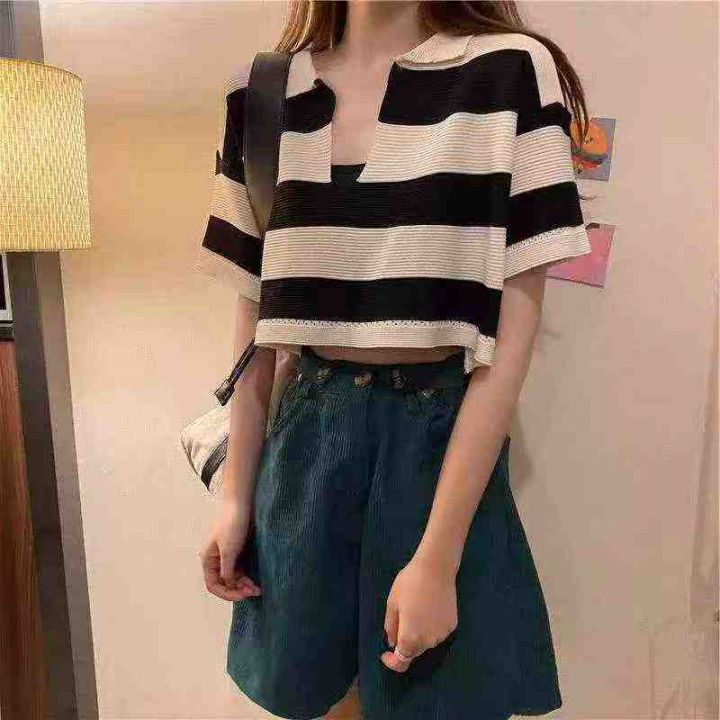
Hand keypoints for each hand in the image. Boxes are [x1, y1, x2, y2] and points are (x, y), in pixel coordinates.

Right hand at [200, 497, 260, 600]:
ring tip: (258, 587)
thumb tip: (228, 585)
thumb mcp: (228, 550)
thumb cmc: (231, 524)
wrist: (242, 501)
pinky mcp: (239, 549)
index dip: (227, 593)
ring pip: (234, 576)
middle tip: (255, 591)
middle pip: (225, 582)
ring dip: (244, 584)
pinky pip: (241, 568)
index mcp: (208, 559)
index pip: (213, 584)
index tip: (243, 595)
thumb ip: (226, 570)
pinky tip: (257, 579)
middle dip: (238, 589)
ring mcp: (228, 554)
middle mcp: (216, 559)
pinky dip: (248, 575)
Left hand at [381, 553, 457, 671]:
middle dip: (404, 644)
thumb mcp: (392, 603)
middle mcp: (429, 642)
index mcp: (411, 638)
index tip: (385, 653)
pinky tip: (428, 610)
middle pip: (414, 652)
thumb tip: (393, 643)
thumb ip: (391, 627)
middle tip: (399, 622)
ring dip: (418, 636)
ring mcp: (443, 634)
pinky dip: (430, 628)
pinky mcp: (452, 625)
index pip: (401, 662)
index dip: (392, 662)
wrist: (436, 568)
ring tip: (414, 612)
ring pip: (426, 643)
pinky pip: (437, 633)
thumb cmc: (410, 583)